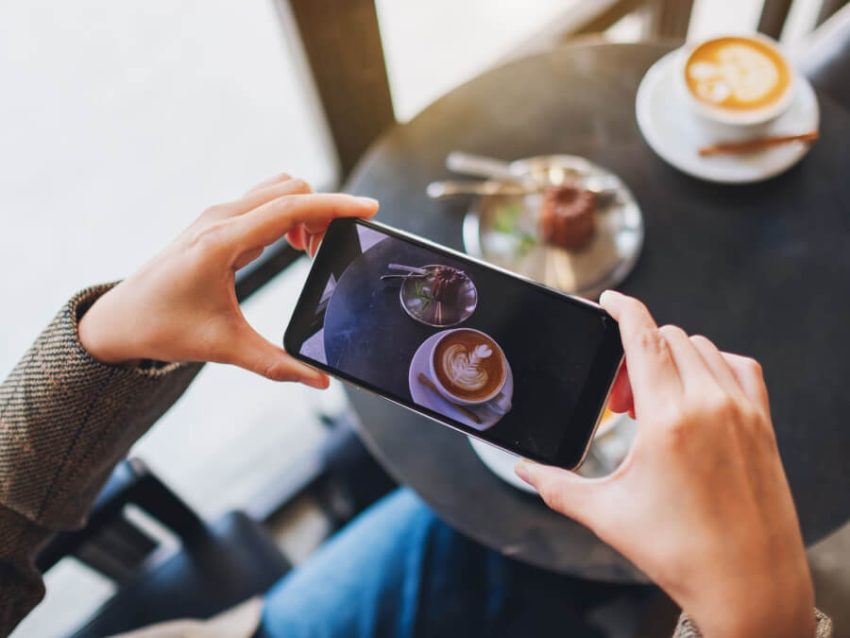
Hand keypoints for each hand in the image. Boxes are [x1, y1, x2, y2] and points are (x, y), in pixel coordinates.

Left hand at [78, 174, 377, 385]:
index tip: (369, 209)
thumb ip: (277, 364)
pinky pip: (264, 202)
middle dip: (323, 212)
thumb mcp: (224, 348)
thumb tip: (319, 381)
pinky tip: (291, 247)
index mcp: (222, 242)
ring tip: (311, 251)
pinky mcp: (217, 222)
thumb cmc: (164, 328)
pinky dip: (289, 215)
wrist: (121, 318)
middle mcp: (220, 218)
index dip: (335, 206)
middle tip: (333, 251)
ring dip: (305, 211)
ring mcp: (217, 216)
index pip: (290, 207)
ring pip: (278, 191)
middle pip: (290, 190)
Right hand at [516, 291, 814, 637]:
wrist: (749, 585)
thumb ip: (555, 486)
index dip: (624, 308)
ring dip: (671, 359)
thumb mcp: (607, 514)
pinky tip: (697, 396)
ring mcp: (743, 412)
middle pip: (669, 339)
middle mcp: (710, 405)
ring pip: (703, 348)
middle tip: (622, 399)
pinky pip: (739, 367)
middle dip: (637, 353)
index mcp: (669, 420)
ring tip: (655, 403)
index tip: (610, 299)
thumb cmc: (682, 553)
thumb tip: (524, 470)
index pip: (645, 337)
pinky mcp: (763, 424)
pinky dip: (713, 366)